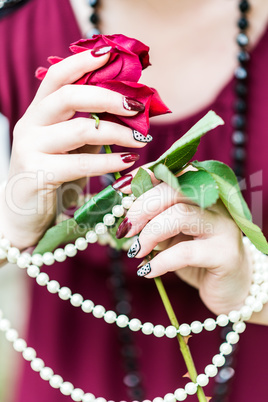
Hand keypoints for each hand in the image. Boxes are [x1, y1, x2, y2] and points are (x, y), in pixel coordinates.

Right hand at [0, 48, 147, 248]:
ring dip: (117, 132)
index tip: (110, 52)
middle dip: (108, 97)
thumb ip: (89, 125)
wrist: (22, 213)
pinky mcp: (37, 174)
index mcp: (38, 112)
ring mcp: (30, 148)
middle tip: (137, 106)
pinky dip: (109, 162)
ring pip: (79, 129)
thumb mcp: (68, 145)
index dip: (82, 62)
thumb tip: (129, 110)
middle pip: (69, 96)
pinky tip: (128, 162)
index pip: (57, 76)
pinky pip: (80, 163)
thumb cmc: (52, 174)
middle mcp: (30, 125)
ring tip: (140, 139)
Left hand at [120, 181, 252, 315]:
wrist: (229, 287)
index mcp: (204, 191)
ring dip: (150, 232)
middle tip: (126, 227)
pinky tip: (147, 270)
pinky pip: (185, 252)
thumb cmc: (196, 255)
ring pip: (180, 215)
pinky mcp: (225, 253)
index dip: (145, 176)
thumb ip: (154, 218)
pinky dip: (160, 261)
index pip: (174, 172)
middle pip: (175, 189)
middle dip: (143, 206)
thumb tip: (123, 211)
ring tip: (136, 250)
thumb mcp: (172, 232)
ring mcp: (223, 226)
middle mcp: (217, 202)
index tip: (120, 189)